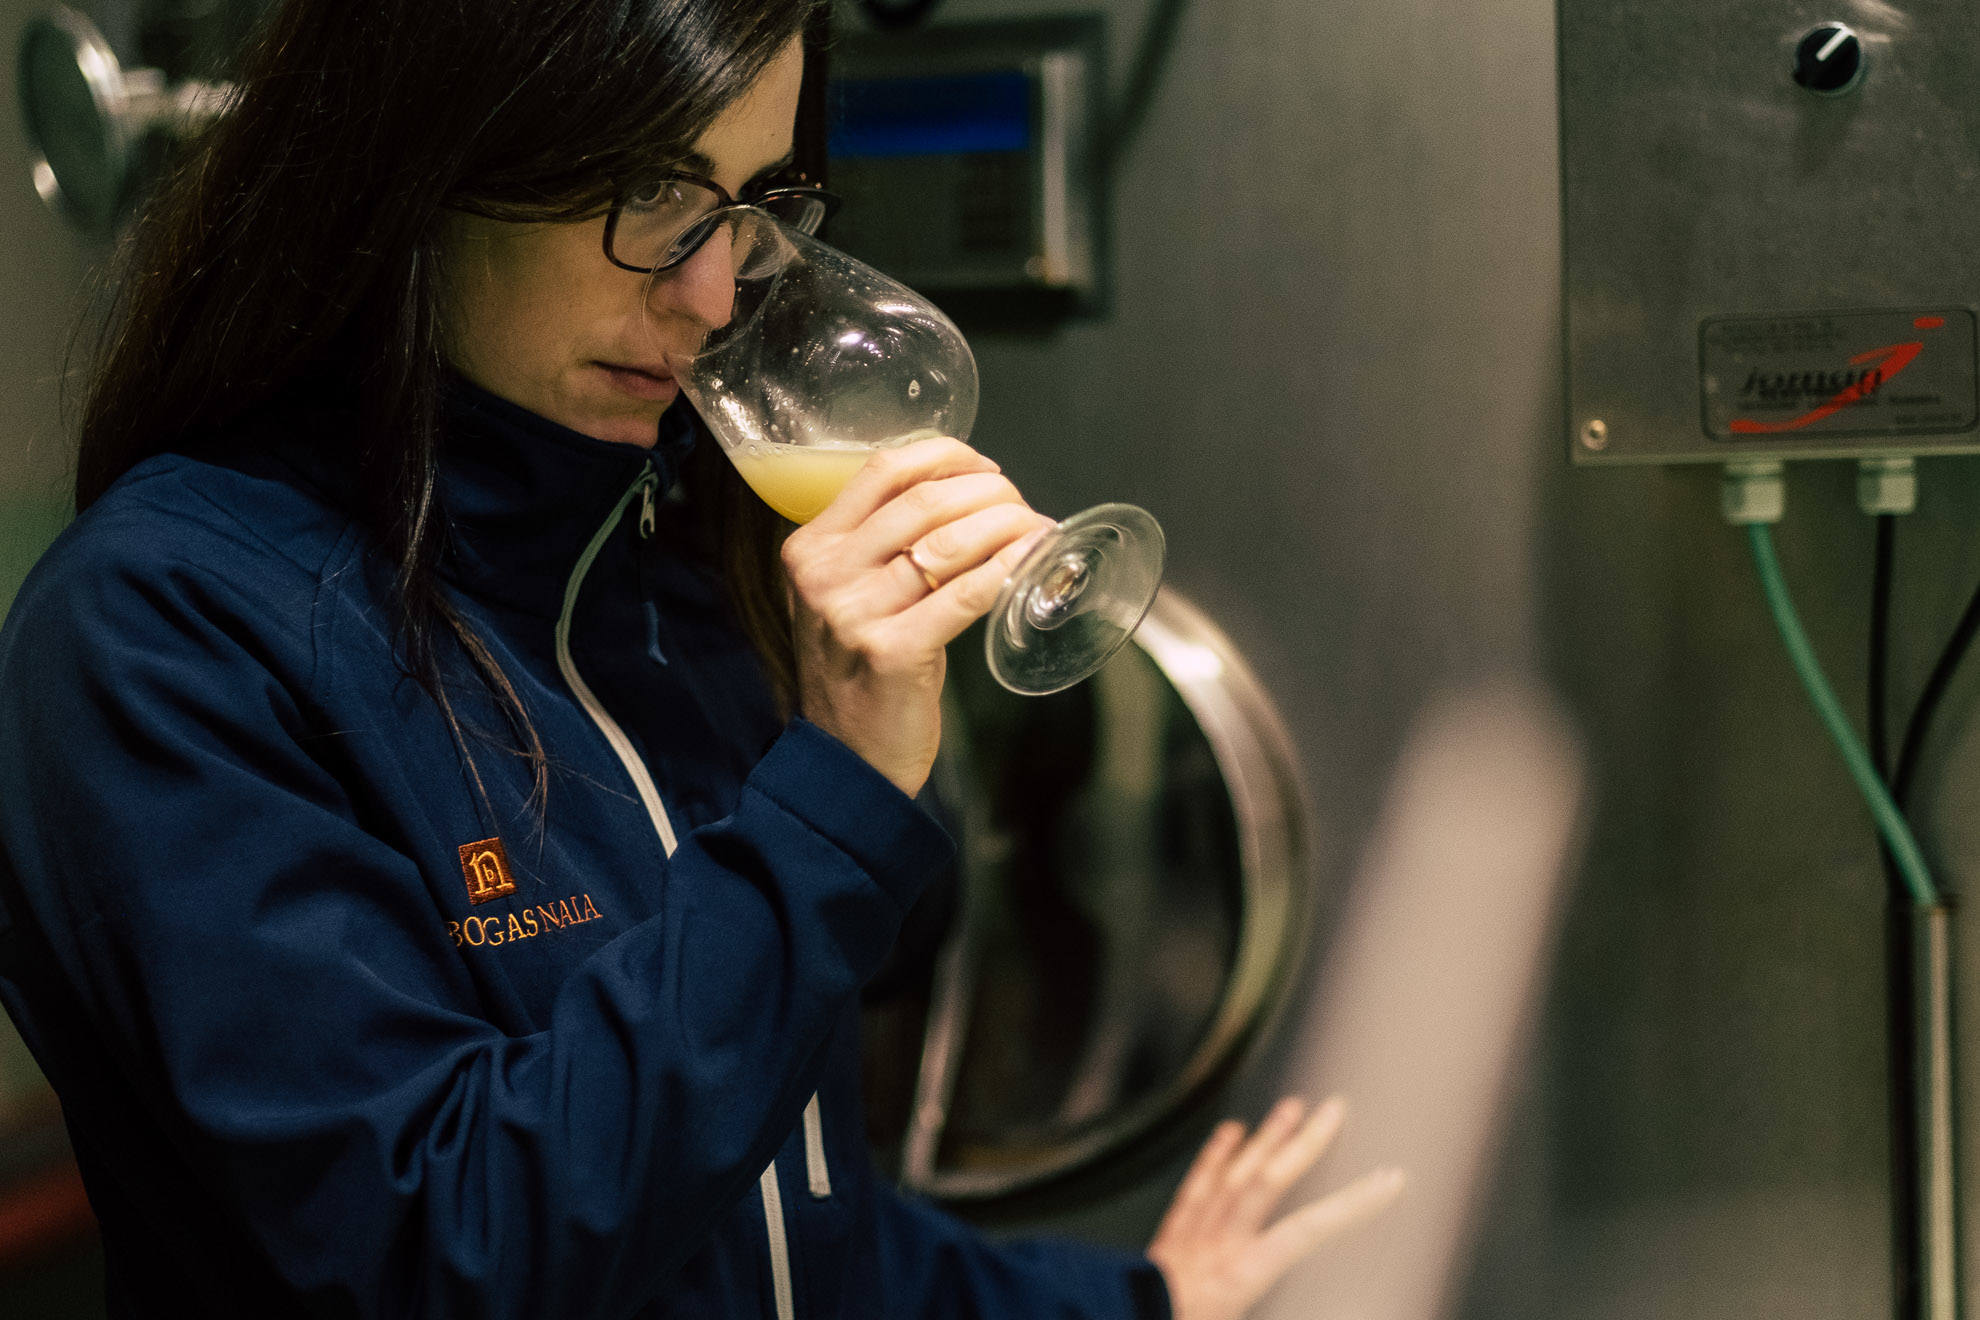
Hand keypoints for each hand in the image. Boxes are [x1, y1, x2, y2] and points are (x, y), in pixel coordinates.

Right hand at [782, 436, 1051, 796]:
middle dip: (989, 492)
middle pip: (924, 500)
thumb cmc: (863, 672)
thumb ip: (885, 547)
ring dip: (1008, 525)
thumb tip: (968, 496)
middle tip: (1022, 506)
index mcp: (811, 548)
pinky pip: (964, 593)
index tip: (987, 469)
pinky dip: (1008, 568)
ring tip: (1038, 529)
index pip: (883, 469)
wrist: (846, 760)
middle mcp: (824, 574)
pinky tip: (1033, 558)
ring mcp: (853, 614)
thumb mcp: (851, 596)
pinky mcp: (892, 652)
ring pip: (948, 542)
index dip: (946, 457)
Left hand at [1147, 1097, 1403, 1319]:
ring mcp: (1192, 1237)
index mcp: (1241, 1278)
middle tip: (1335, 1109)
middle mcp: (1219, 1246)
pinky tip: (1231, 1132)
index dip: (1352, 1205)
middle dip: (1305, 1144)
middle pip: (1267, 1182)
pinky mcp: (1170, 1237)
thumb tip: (1320, 1307)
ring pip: (1232, 1175)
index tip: (1389, 1181)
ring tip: (1292, 1106)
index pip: (1308, 1231)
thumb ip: (1282, 1310)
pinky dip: (1214, 1156)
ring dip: (1265, 1138)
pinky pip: (1195, 1187)